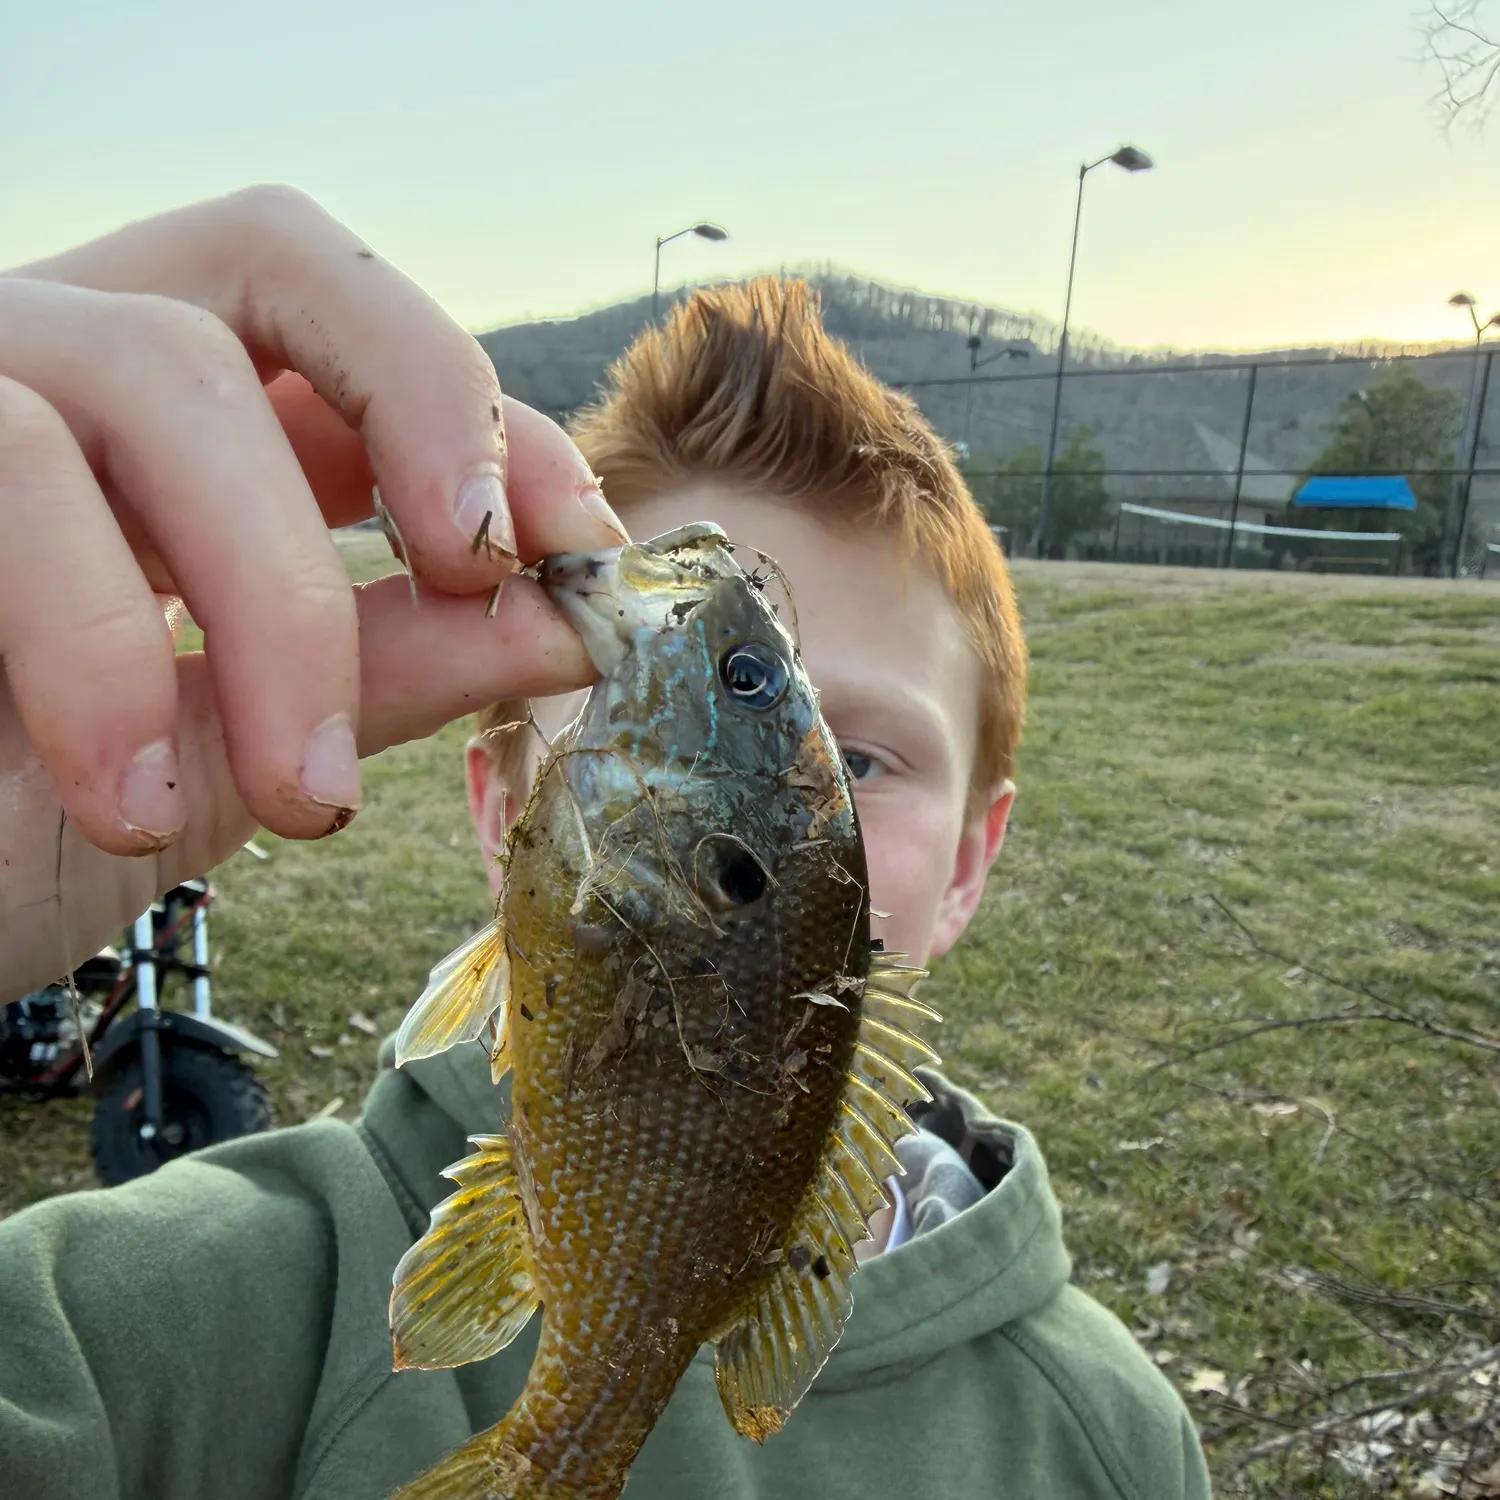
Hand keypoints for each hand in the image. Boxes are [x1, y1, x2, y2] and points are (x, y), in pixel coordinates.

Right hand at [0, 186, 626, 1002]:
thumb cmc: (25, 819)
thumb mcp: (247, 741)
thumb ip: (400, 662)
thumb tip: (574, 621)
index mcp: (172, 416)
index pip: (352, 325)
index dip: (479, 410)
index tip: (578, 543)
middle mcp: (65, 354)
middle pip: (270, 260)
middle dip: (415, 411)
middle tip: (477, 572)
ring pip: (156, 368)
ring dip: (275, 594)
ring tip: (305, 796)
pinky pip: (9, 462)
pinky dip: (100, 643)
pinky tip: (128, 798)